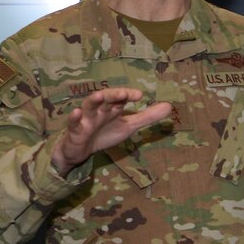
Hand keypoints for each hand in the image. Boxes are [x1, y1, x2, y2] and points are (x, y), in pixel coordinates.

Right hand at [52, 88, 172, 173]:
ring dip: (93, 101)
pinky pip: (73, 123)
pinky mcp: (75, 130)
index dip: (128, 95)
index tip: (139, 95)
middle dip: (114, 95)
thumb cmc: (105, 133)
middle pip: (105, 99)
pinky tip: (76, 112)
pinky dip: (74, 118)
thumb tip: (169, 106)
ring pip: (88, 107)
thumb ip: (147, 117)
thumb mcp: (128, 126)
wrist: (81, 149)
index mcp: (112, 108)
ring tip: (99, 95)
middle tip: (123, 94)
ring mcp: (85, 119)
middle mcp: (99, 110)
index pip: (120, 98)